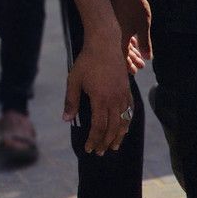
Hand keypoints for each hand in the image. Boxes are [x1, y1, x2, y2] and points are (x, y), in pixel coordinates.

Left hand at [64, 37, 132, 155]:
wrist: (105, 45)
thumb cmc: (86, 62)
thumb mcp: (74, 80)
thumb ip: (71, 100)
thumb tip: (66, 119)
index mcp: (100, 99)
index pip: (98, 127)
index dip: (94, 139)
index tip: (89, 149)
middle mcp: (114, 100)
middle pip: (112, 128)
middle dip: (105, 142)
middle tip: (100, 152)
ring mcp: (123, 96)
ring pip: (124, 122)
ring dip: (119, 136)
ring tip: (113, 146)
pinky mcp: (128, 90)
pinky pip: (130, 111)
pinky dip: (127, 123)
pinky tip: (124, 128)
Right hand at [112, 0, 152, 61]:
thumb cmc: (135, 7)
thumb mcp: (143, 26)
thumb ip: (145, 43)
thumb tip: (147, 57)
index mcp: (118, 37)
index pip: (122, 55)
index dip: (128, 65)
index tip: (134, 72)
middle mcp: (113, 32)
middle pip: (120, 50)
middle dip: (131, 59)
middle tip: (139, 66)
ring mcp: (112, 25)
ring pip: (120, 41)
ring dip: (130, 49)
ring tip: (140, 56)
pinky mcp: (114, 18)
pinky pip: (120, 33)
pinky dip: (127, 39)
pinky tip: (134, 41)